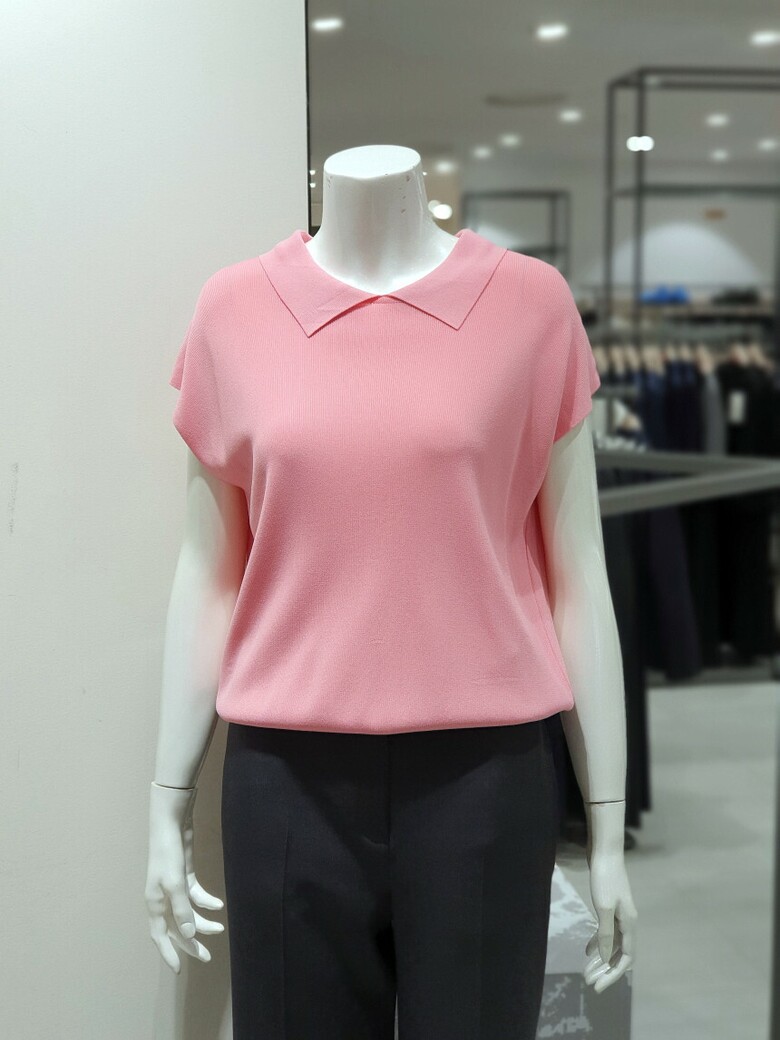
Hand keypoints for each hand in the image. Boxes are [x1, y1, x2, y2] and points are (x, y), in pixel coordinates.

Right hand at [145, 784, 224, 972]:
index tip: (178, 971)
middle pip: (176, 927)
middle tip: (207, 956)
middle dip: (191, 943)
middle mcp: (163, 899)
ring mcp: (174, 887)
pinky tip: (219, 905)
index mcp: (155, 903)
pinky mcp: (185, 876)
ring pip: (188, 913)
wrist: (171, 824)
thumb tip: (189, 934)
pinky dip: (206, 902)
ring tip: (220, 928)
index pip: (160, 936)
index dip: (169, 953)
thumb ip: (182, 910)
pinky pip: (195, 895)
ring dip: (203, 922)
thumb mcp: (175, 883)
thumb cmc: (169, 853)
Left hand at [584, 848, 636, 992]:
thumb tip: (605, 958)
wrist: (604, 852)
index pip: (625, 959)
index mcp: (629, 924)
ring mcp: (619, 914)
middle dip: (604, 970)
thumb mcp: (603, 907)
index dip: (612, 974)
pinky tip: (586, 950)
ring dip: (600, 958)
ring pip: (611, 944)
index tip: (596, 986)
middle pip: (618, 954)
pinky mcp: (609, 907)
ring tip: (585, 970)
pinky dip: (597, 942)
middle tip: (587, 981)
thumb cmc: (605, 878)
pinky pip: (606, 932)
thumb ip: (605, 933)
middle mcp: (627, 922)